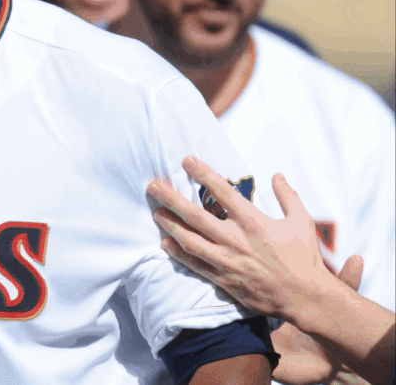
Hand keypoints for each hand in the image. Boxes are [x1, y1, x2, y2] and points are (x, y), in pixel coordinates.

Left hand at [146, 156, 337, 323]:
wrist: (305, 297)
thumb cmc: (304, 258)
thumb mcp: (302, 222)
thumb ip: (288, 196)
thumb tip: (277, 175)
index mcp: (253, 222)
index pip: (221, 192)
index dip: (202, 173)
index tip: (186, 160)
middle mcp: (235, 240)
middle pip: (195, 215)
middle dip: (171, 199)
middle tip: (152, 186)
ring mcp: (226, 261)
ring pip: (189, 240)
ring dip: (170, 225)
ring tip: (156, 213)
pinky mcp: (223, 279)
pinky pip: (194, 264)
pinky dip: (178, 253)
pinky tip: (165, 243)